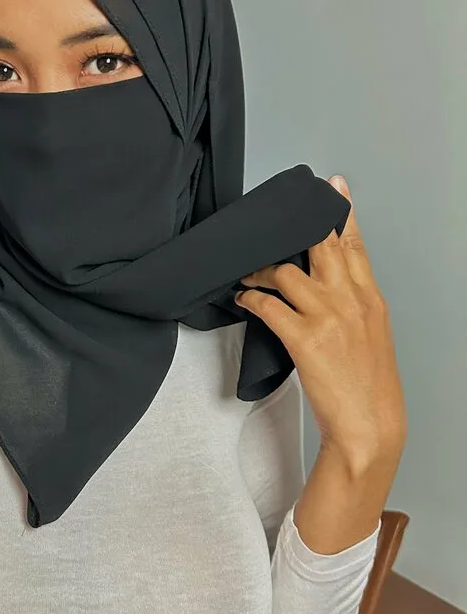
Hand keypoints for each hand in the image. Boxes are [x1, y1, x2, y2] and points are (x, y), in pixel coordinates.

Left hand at [234, 175, 406, 471]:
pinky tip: (242, 298)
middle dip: (298, 224)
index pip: (355, 247)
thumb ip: (352, 307)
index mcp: (371, 300)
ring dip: (260, 270)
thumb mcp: (372, 338)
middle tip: (277, 212)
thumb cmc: (367, 387)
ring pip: (287, 273)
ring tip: (246, 273)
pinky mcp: (305, 338)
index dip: (343, 214)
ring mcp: (328, 318)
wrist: (370, 427)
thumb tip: (326, 288)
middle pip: (322, 246)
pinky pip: (269, 306)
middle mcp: (351, 302)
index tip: (335, 186)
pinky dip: (251, 298)